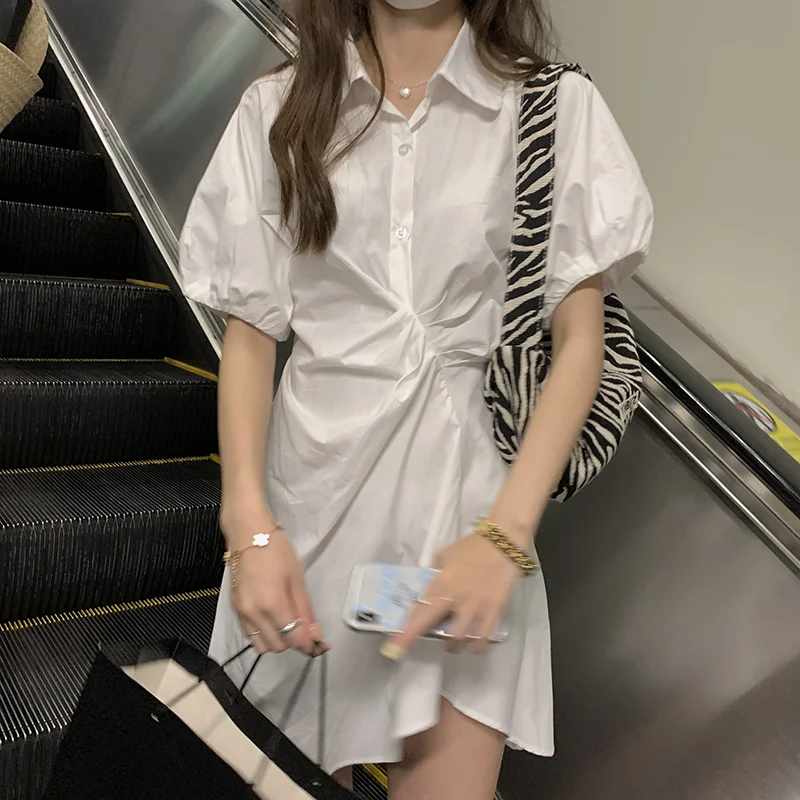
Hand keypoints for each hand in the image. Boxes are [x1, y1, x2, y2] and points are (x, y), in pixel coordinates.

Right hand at [221, 505, 328, 657]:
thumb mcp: (297, 579)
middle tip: (305, 630)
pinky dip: (263, 634)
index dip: (308, 645)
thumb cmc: (276, 550)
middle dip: (294, 641)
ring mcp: (241, 613)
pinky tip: (273, 620)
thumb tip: (315, 635)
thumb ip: (305, 610)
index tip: (320, 645)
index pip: (292, 638)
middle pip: (277, 646)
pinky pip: (250, 635)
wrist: (247, 533)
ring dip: (277, 640)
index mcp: (272, 604)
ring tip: (287, 624)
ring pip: (261, 645)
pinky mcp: (234, 609)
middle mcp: (253, 613)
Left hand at [383, 532, 521, 659]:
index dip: (406, 635)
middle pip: (441, 632)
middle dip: (437, 643)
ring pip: (462, 640)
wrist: (501, 542)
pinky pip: (484, 638)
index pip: (419, 614)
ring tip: (456, 642)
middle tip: (438, 640)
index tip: (393, 650)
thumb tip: (427, 589)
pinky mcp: (495, 610)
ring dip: (456, 645)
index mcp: (440, 585)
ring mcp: (476, 607)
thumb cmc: (470, 548)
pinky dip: (477, 645)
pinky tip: (475, 644)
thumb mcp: (443, 556)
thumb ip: (434, 574)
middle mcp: (456, 600)